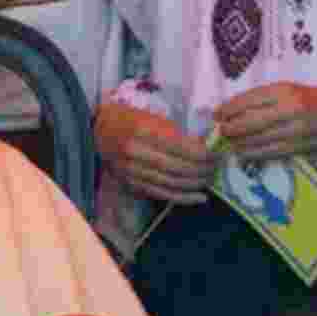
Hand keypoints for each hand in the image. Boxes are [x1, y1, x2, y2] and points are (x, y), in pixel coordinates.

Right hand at [95, 102, 215, 202]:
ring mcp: (132, 171)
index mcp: (144, 132)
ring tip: (211, 179)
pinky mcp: (131, 183)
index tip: (218, 154)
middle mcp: (136, 153)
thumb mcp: (152, 117)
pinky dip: (183, 198)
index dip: (205, 154)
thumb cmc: (128, 119)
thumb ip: (175, 132)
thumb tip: (204, 146)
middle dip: (204, 170)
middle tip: (218, 167)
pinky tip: (199, 197)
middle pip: (179, 168)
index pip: (183, 148)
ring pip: (172, 183)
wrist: (97, 130)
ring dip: (196, 184)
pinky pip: (162, 194)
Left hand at [215, 83, 316, 159]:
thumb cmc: (314, 99)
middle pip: (248, 122)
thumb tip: (232, 111)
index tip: (216, 114)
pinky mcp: (299, 147)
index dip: (227, 109)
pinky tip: (242, 152)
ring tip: (227, 143)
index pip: (246, 100)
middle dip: (228, 128)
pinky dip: (251, 154)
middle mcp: (288, 109)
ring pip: (256, 140)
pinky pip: (269, 152)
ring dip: (237, 143)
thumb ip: (263, 99)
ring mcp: (294, 130)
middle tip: (219, 131)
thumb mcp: (290, 90)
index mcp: (284, 91)